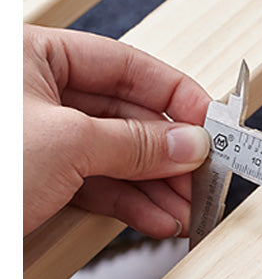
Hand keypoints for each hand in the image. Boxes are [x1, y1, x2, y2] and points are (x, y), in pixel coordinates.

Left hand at [23, 24, 211, 237]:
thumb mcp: (66, 143)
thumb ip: (135, 142)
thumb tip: (187, 142)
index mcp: (35, 58)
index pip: (124, 65)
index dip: (174, 92)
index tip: (210, 121)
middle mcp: (40, 97)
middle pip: (127, 116)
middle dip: (169, 152)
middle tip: (204, 174)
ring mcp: (43, 142)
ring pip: (118, 158)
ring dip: (157, 187)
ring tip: (187, 209)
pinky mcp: (42, 182)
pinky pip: (100, 187)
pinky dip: (132, 206)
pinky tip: (158, 219)